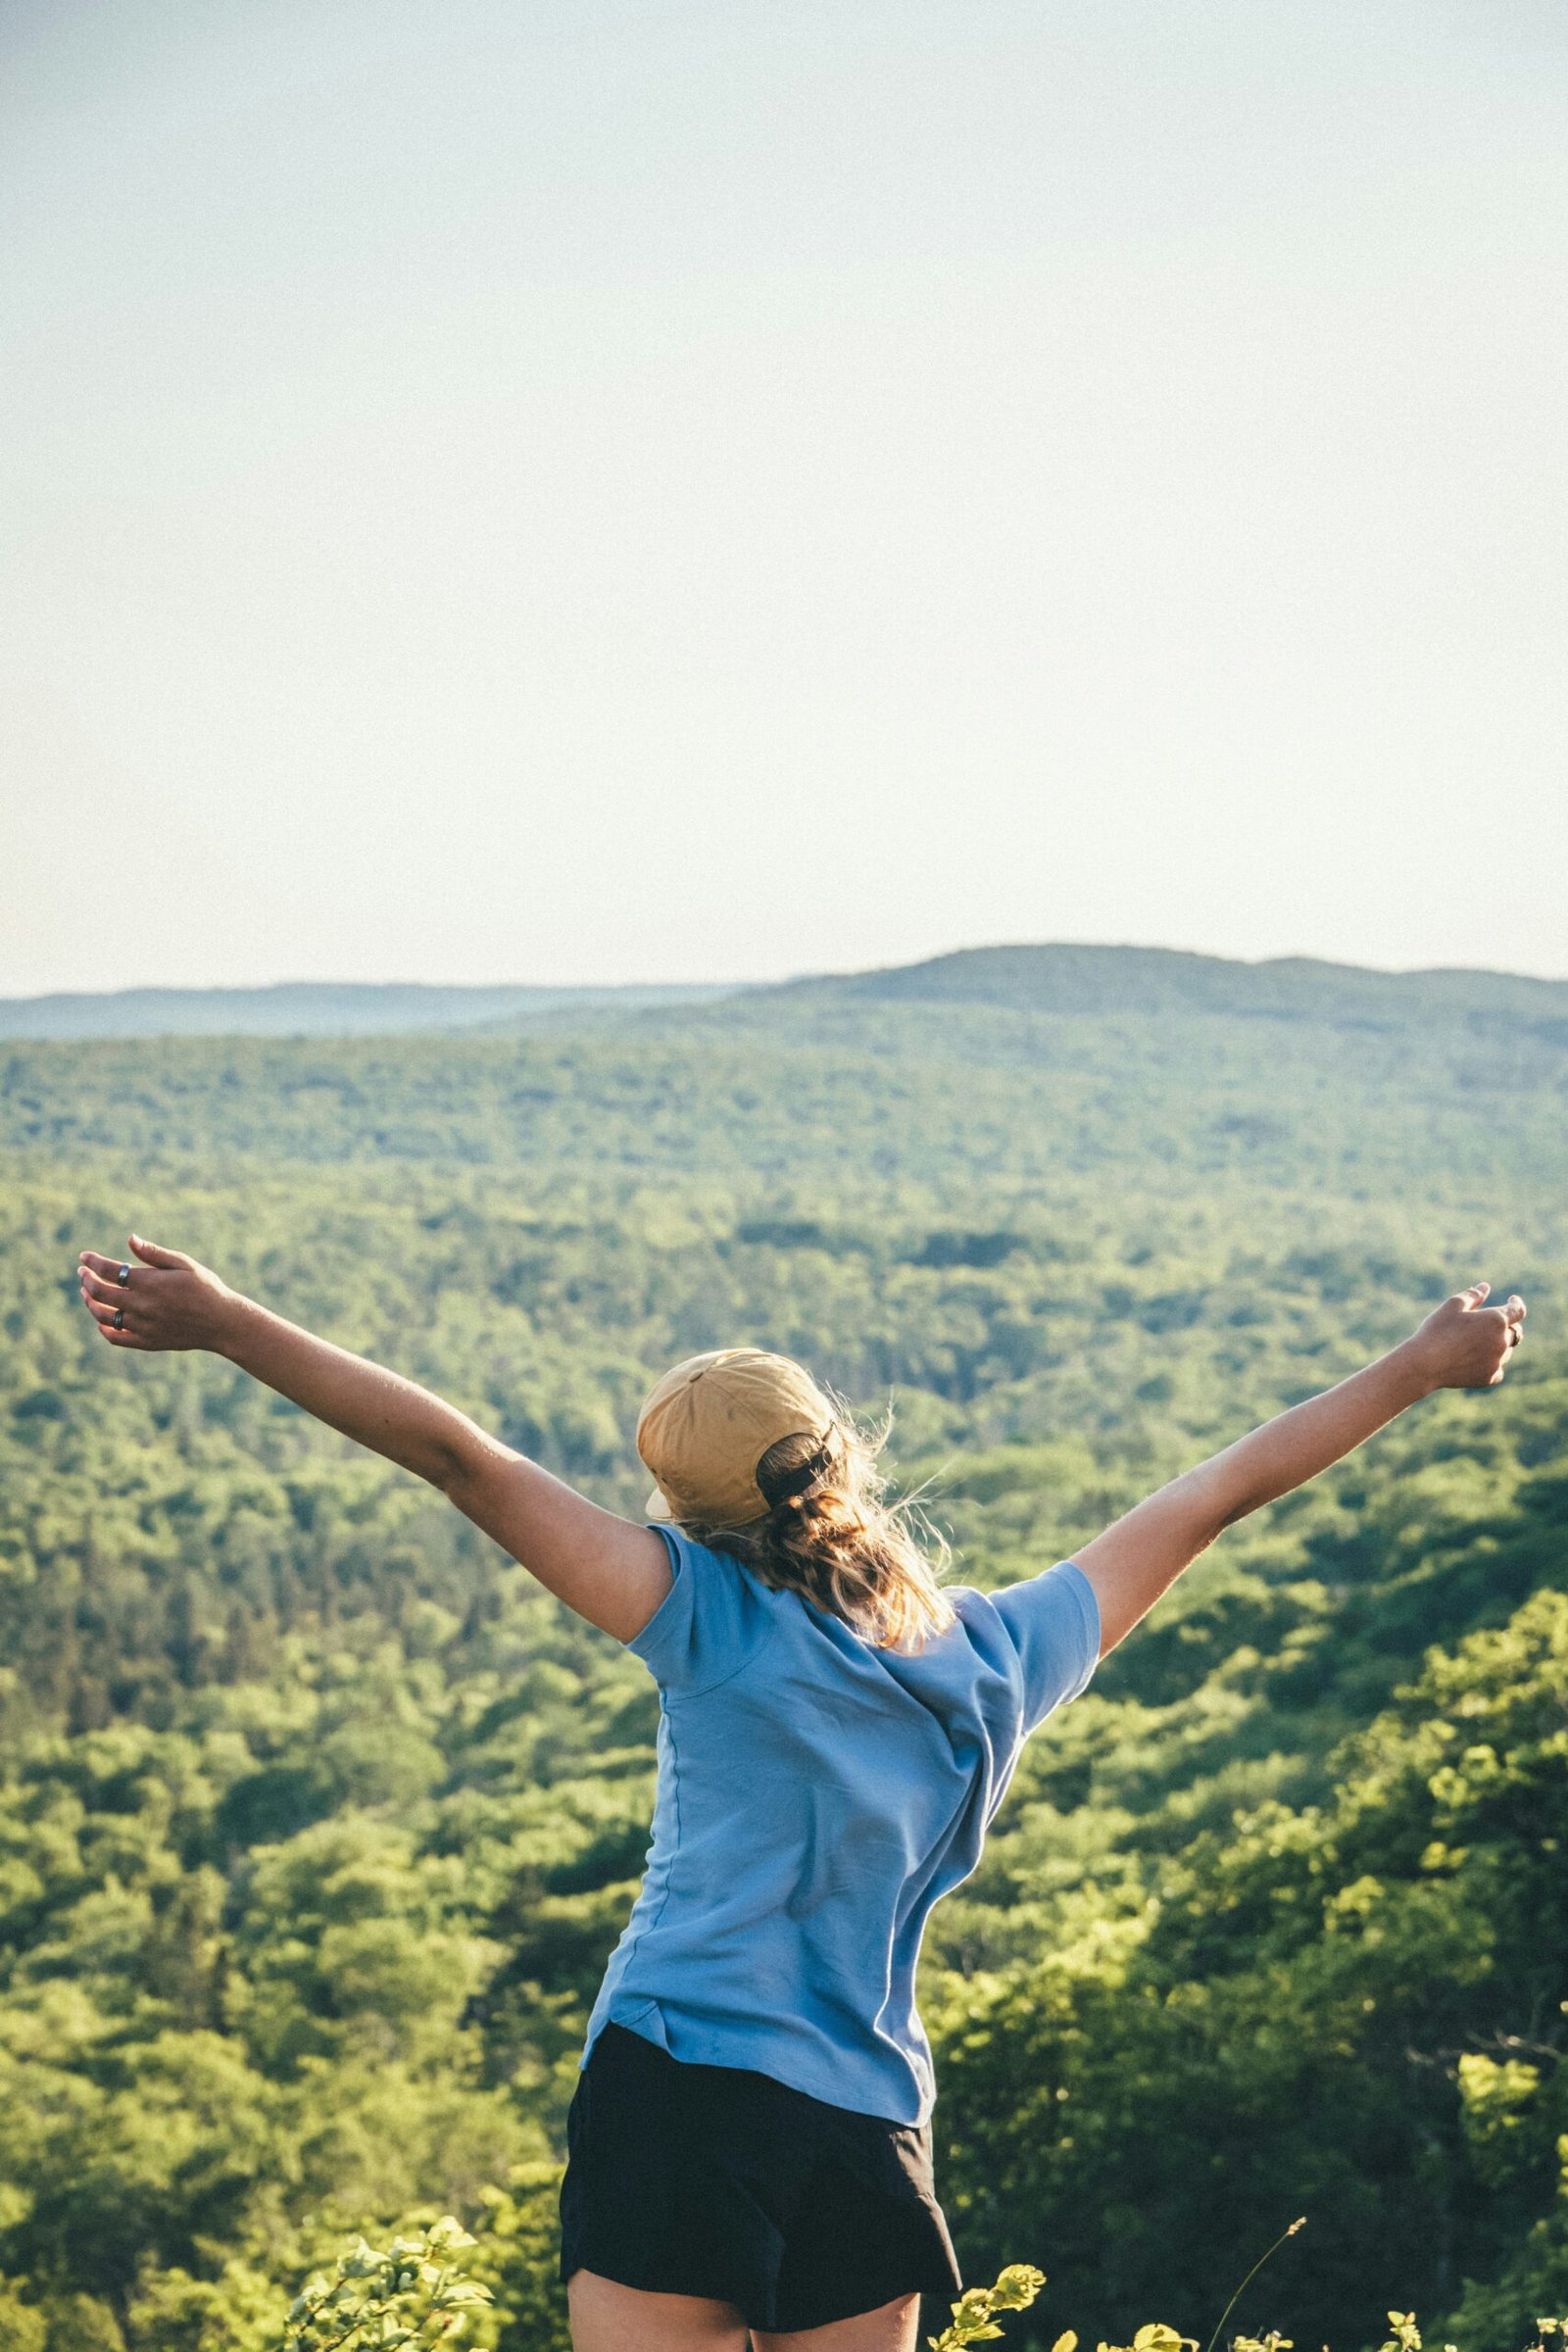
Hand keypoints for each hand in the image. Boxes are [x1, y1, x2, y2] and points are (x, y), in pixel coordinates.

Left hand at [77, 1235, 238, 1353]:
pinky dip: (103, 1328)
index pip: (109, 1270)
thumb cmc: (205, 1287)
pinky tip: (101, 1319)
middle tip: (82, 1273)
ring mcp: (142, 1325)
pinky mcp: (146, 1342)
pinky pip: (115, 1337)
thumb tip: (130, 1239)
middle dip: (86, 1280)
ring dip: (90, 1303)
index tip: (84, 1257)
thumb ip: (154, 1253)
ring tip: (87, 1294)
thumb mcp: (184, 1264)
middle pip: (100, 1292)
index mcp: (149, 1283)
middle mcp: (142, 1305)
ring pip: (103, 1315)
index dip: (92, 1262)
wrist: (222, 1322)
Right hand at [1404, 1282, 1525, 1392]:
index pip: (1518, 1310)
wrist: (1425, 1364)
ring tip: (1476, 1344)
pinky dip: (1491, 1364)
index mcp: (1495, 1320)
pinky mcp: (1489, 1378)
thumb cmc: (1437, 1330)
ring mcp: (1497, 1361)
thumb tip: (1485, 1287)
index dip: (1516, 1304)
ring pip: (1506, 1351)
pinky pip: (1498, 1370)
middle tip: (1489, 1325)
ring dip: (1499, 1346)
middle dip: (1506, 1327)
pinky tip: (1476, 1361)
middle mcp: (1501, 1341)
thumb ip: (1472, 1295)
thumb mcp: (1452, 1306)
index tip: (1512, 1301)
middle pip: (1515, 1332)